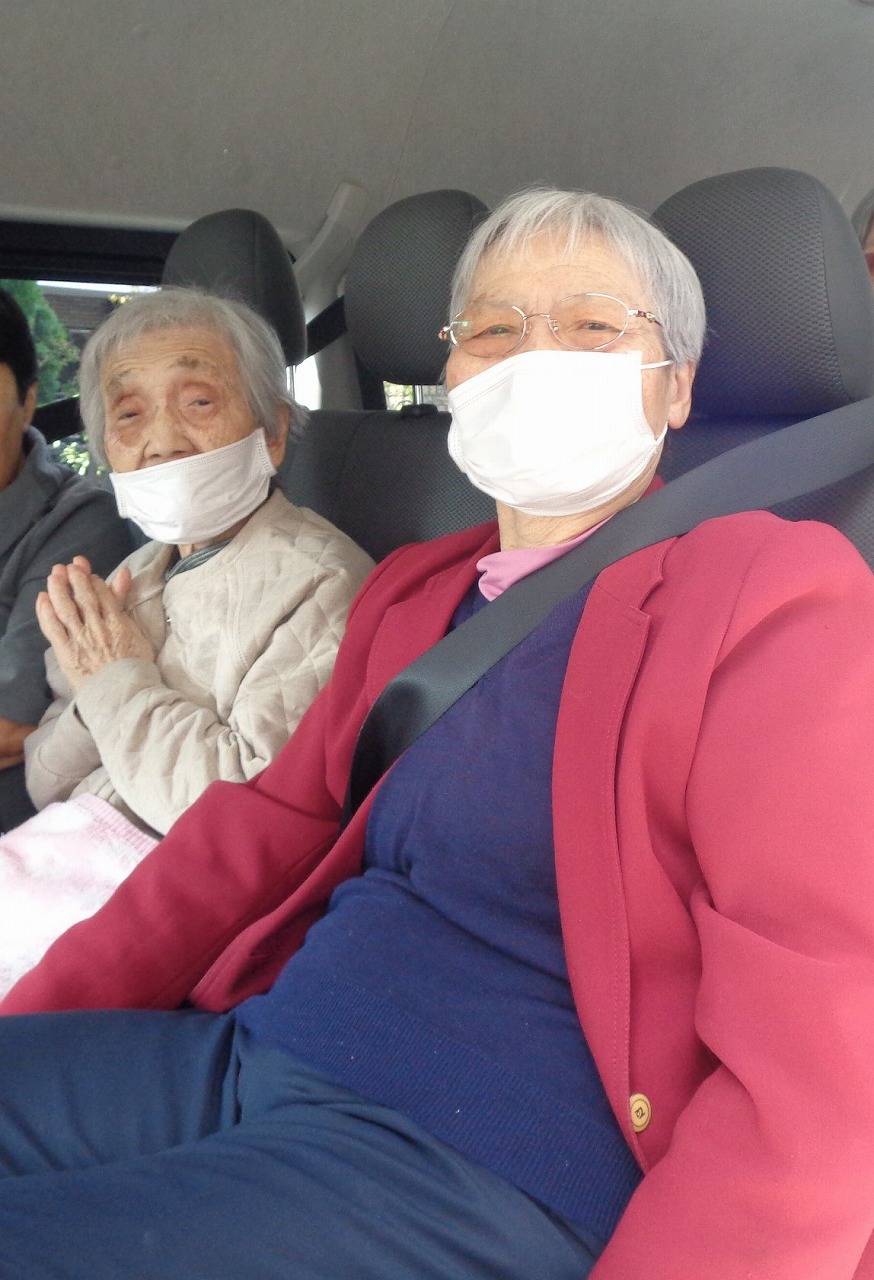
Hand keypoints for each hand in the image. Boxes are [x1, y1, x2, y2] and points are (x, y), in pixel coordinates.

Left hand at [35, 556, 154, 692]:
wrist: (125, 693)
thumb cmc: (136, 666)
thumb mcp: (137, 631)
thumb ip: (125, 602)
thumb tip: (123, 572)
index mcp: (116, 622)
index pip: (101, 594)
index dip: (92, 580)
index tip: (85, 571)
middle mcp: (96, 627)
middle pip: (82, 596)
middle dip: (74, 577)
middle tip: (68, 565)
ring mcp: (80, 639)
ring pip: (65, 608)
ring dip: (58, 588)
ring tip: (54, 575)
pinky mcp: (66, 652)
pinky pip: (53, 628)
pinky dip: (46, 612)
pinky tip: (42, 598)